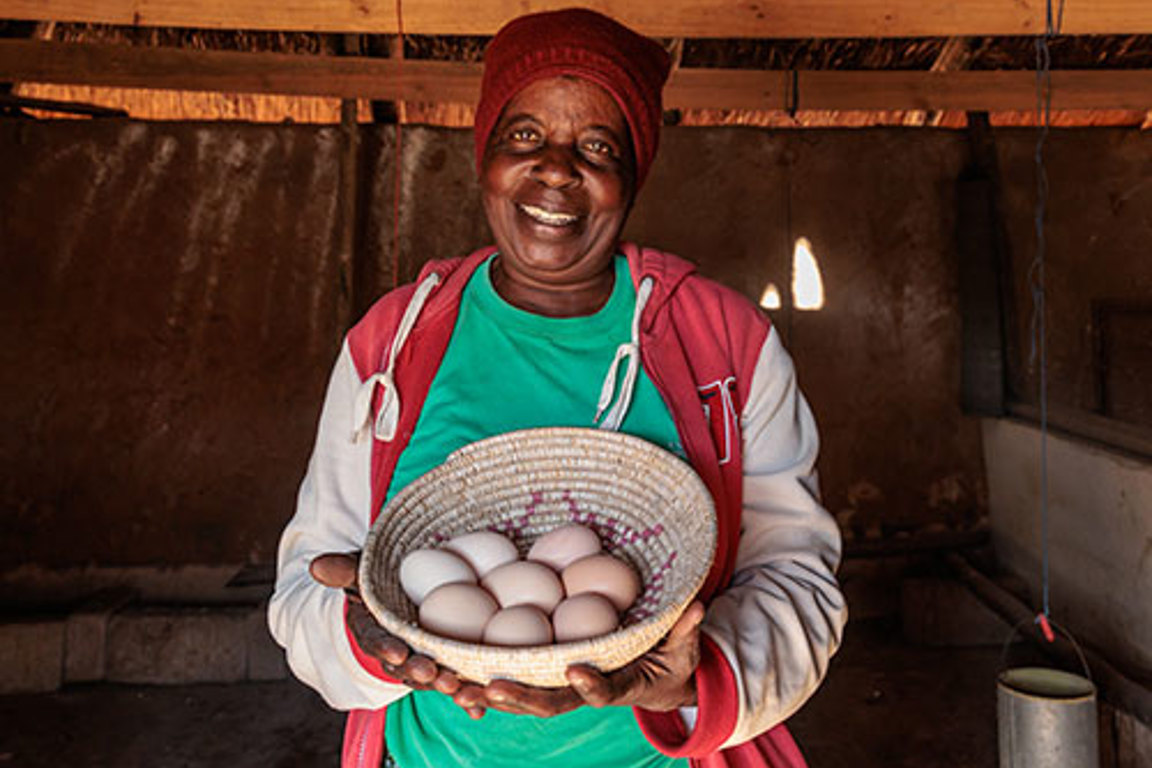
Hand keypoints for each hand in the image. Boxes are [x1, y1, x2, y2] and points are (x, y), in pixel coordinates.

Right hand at [308, 553, 485, 717]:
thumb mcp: (363, 571)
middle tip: (431, 674)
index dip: (385, 647)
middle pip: (404, 666)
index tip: (397, 652)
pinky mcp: (442, 668)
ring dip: (442, 687)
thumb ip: (344, 569)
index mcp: (373, 630)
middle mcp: (396, 651)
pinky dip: (465, 701)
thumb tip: (316, 566)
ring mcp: (419, 661)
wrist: (402, 591)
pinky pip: (454, 686)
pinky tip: (477, 712)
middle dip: (417, 672)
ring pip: (430, 679)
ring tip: (458, 689)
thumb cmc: (381, 579)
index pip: (375, 641)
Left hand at [475, 601, 704, 717]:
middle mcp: (585, 689)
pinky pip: (515, 681)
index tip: (576, 670)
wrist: (657, 682)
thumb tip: (694, 607)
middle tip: (491, 686)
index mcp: (620, 685)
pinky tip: (454, 676)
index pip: (605, 690)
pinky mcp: (548, 677)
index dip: (591, 684)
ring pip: (523, 696)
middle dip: (520, 697)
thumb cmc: (671, 661)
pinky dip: (486, 683)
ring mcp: (563, 687)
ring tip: (457, 688)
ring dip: (491, 695)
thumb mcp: (683, 647)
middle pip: (550, 701)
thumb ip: (685, 630)